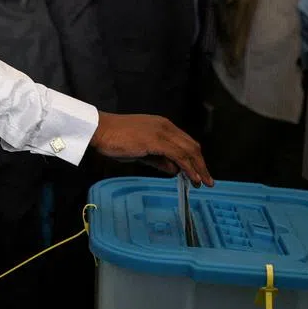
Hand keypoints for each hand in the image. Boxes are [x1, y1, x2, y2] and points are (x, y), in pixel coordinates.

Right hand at [91, 112, 213, 186]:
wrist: (100, 130)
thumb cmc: (115, 139)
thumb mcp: (140, 151)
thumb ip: (158, 159)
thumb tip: (174, 169)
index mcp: (162, 125)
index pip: (185, 142)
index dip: (194, 158)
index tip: (199, 171)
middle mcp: (166, 126)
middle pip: (191, 146)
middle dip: (201, 164)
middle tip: (207, 180)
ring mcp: (162, 132)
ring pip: (188, 151)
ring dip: (198, 168)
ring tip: (203, 182)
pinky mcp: (157, 140)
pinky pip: (179, 156)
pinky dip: (189, 168)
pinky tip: (193, 178)